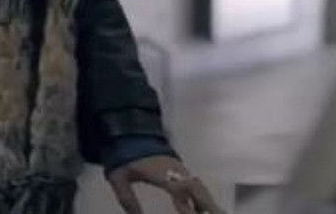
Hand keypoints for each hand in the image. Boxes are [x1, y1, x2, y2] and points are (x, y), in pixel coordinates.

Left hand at [106, 155, 225, 213]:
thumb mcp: (119, 178)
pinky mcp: (177, 168)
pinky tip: (198, 209)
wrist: (128, 130)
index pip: (181, 190)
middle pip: (197, 188)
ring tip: (216, 212)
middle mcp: (174, 170)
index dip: (190, 206)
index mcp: (162, 172)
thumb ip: (128, 199)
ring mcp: (178, 168)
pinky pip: (193, 184)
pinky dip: (199, 197)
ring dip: (207, 201)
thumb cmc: (123, 155)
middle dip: (209, 204)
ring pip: (198, 186)